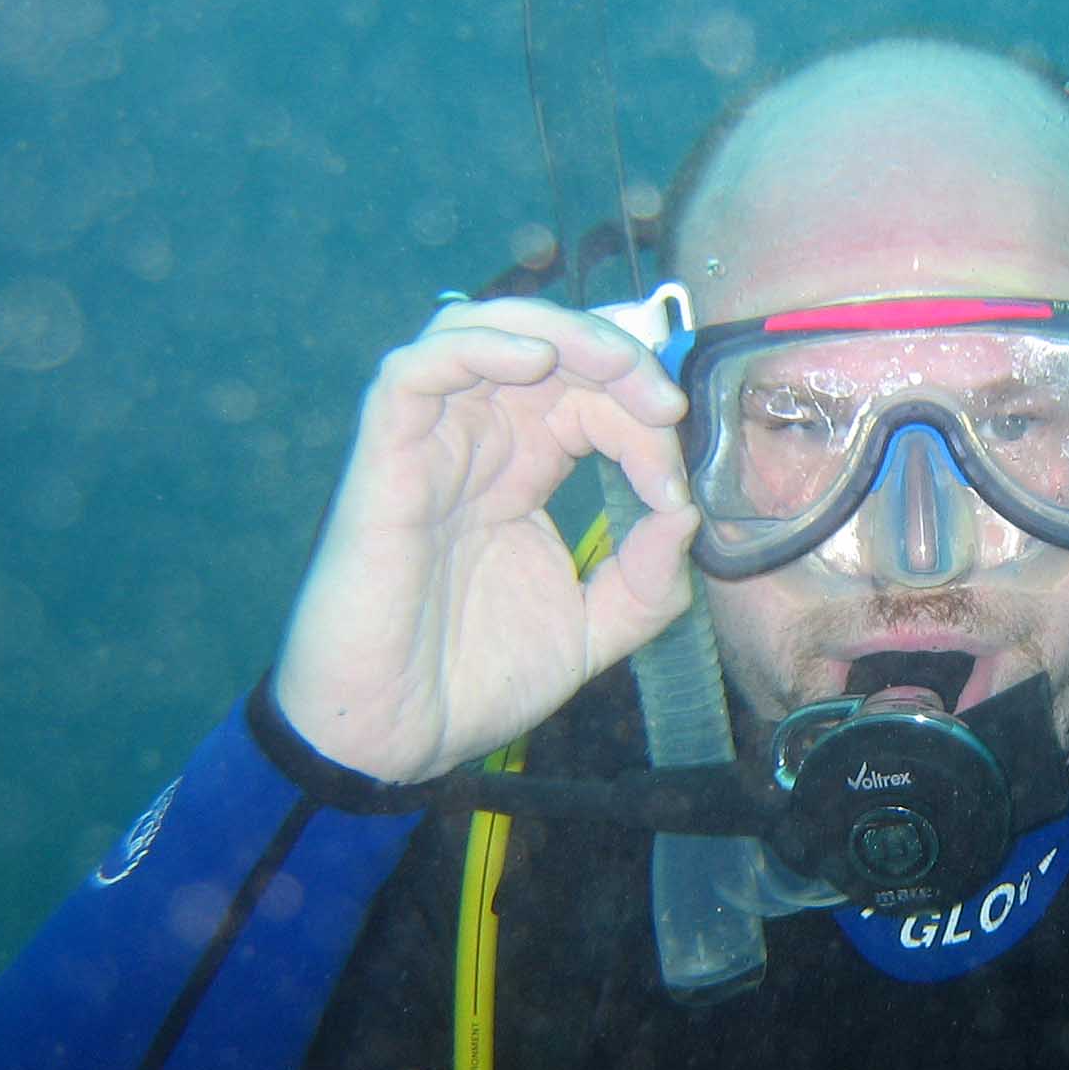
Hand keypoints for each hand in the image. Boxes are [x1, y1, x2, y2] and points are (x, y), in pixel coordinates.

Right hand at [271, 296, 700, 783]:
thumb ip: (646, 583)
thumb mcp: (591, 633)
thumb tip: (685, 514)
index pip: (588, 399)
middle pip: (542, 347)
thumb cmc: (475, 684)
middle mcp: (476, 447)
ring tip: (613, 367)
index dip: (642, 419)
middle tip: (665, 403)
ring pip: (475, 330)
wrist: (396, 740)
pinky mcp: (383, 464)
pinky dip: (474, 347)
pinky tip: (535, 362)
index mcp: (522, 473)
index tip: (675, 486)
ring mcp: (428, 448)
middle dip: (616, 357)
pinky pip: (411, 372)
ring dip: (554, 330)